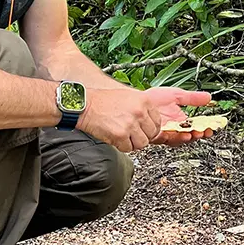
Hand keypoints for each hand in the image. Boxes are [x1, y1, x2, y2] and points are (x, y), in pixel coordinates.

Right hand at [79, 85, 211, 152]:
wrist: (85, 105)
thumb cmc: (103, 100)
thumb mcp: (128, 96)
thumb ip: (141, 108)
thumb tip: (150, 121)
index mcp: (144, 101)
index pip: (158, 121)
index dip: (151, 128)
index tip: (146, 130)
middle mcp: (139, 112)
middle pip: (151, 134)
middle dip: (142, 136)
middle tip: (133, 134)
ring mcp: (131, 124)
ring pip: (142, 143)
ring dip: (133, 143)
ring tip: (124, 136)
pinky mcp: (121, 135)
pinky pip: (128, 148)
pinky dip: (122, 146)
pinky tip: (116, 138)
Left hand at [142, 86, 215, 146]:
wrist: (137, 99)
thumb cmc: (154, 98)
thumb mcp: (177, 95)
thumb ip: (192, 98)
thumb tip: (209, 97)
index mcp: (180, 120)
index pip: (195, 126)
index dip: (204, 128)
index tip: (211, 127)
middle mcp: (174, 128)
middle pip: (190, 135)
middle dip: (199, 134)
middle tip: (205, 131)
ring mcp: (166, 132)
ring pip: (180, 139)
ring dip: (189, 137)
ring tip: (195, 133)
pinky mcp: (157, 134)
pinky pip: (168, 139)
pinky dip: (176, 137)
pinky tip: (182, 134)